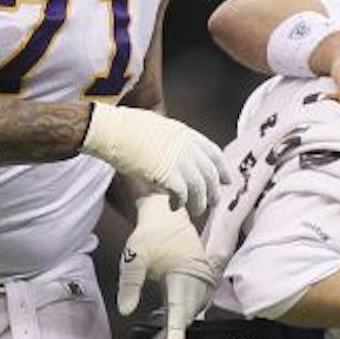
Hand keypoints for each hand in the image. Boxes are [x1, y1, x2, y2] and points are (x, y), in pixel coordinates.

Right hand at [81, 104, 230, 218]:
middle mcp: (187, 147)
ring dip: (199, 202)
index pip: (213, 153)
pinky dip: (181, 204)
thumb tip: (173, 151)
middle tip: (213, 203)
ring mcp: (178, 160)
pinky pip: (182, 195)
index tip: (227, 180)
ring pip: (199, 188)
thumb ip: (171, 141)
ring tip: (196, 211)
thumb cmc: (127, 128)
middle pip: (209, 173)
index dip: (222, 169)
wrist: (112, 131)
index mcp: (186, 134)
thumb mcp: (157, 127)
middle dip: (214, 190)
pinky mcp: (167, 174)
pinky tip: (175, 208)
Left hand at [115, 195, 215, 338]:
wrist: (167, 216)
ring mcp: (201, 280)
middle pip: (188, 313)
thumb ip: (130, 284)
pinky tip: (169, 322)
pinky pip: (194, 303)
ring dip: (178, 324)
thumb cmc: (151, 234)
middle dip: (174, 332)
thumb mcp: (134, 257)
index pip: (180, 308)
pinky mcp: (200, 281)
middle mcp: (197, 278)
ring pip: (192, 310)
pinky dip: (183, 314)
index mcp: (184, 272)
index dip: (176, 331)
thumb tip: (125, 310)